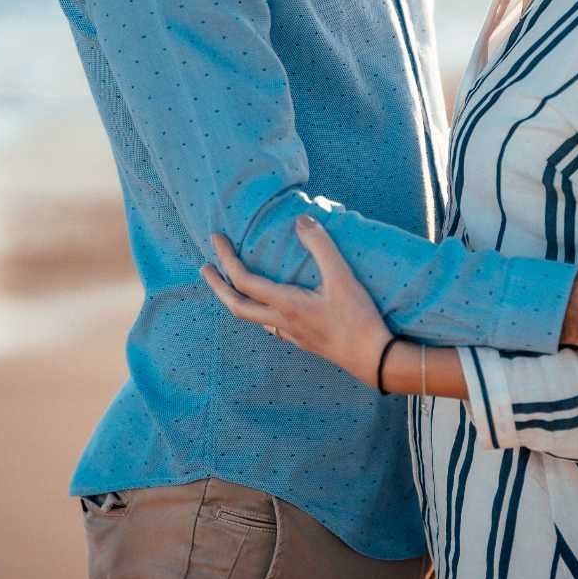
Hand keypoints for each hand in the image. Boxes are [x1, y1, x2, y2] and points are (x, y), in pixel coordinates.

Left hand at [199, 215, 392, 385]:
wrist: (372, 358)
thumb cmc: (357, 318)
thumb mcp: (342, 277)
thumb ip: (321, 246)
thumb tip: (301, 220)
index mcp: (285, 304)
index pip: (243, 281)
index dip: (226, 259)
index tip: (216, 240)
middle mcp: (281, 321)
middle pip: (236, 305)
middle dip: (217, 286)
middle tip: (205, 269)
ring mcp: (290, 334)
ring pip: (251, 318)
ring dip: (235, 300)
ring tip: (231, 285)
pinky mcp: (301, 341)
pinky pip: (269, 326)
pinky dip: (259, 313)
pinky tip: (269, 309)